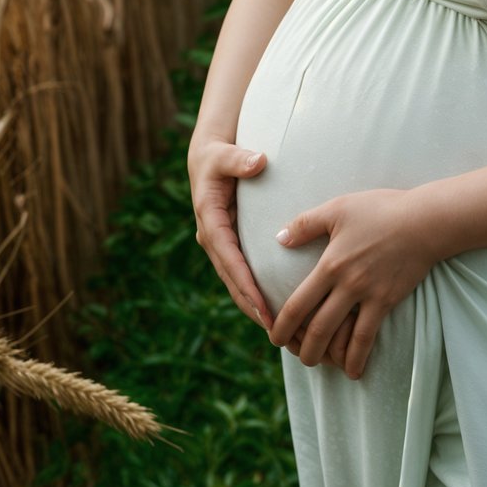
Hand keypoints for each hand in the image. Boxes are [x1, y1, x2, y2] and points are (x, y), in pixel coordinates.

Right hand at [188, 134, 273, 332]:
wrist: (206, 160)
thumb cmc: (218, 155)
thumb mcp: (226, 154)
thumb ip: (240, 159)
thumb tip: (259, 162)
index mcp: (210, 220)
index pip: (229, 257)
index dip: (245, 283)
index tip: (262, 305)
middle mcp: (213, 238)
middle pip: (232, 280)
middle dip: (252, 306)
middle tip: (276, 330)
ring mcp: (221, 245)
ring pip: (237, 284)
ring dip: (255, 308)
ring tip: (280, 332)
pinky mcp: (231, 247)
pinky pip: (243, 276)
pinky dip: (257, 296)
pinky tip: (277, 313)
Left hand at [268, 187, 438, 376]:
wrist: (425, 221)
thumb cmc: (381, 209)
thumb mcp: (338, 208)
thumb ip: (305, 224)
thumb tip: (278, 239)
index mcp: (330, 265)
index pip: (297, 304)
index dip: (281, 326)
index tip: (273, 337)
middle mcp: (346, 285)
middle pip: (317, 329)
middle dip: (302, 349)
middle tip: (294, 356)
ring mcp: (369, 296)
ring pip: (342, 339)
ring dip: (327, 358)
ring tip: (318, 365)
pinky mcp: (388, 301)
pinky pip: (369, 336)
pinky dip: (358, 357)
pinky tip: (354, 370)